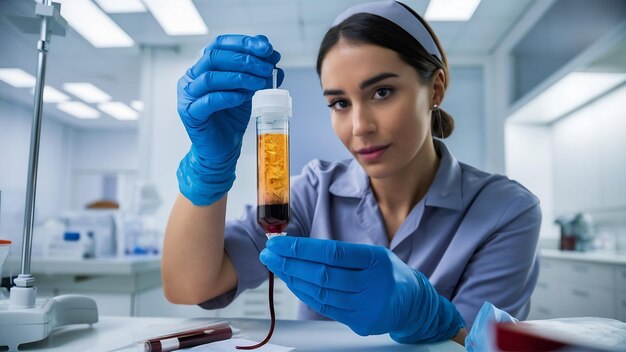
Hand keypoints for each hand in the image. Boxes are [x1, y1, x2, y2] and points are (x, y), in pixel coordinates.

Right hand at [177, 34, 283, 205]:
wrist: (223, 149)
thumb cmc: (232, 118)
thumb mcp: (248, 90)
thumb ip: (258, 72)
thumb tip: (273, 55)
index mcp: (204, 67)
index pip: (220, 44)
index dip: (244, 43)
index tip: (267, 48)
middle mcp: (192, 77)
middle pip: (214, 57)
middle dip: (244, 59)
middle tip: (267, 67)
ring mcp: (188, 95)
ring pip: (210, 78)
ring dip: (239, 77)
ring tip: (259, 82)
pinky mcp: (190, 114)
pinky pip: (208, 101)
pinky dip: (228, 97)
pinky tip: (243, 97)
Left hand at [260, 236, 464, 342]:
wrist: (414, 305)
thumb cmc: (388, 274)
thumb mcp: (374, 255)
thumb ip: (342, 253)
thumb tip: (300, 249)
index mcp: (376, 260)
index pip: (333, 253)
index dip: (302, 248)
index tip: (280, 242)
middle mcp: (373, 283)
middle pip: (322, 274)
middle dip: (290, 262)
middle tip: (270, 253)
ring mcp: (366, 306)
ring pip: (321, 292)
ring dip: (293, 278)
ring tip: (276, 266)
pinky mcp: (360, 322)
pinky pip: (325, 307)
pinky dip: (305, 294)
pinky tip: (292, 282)